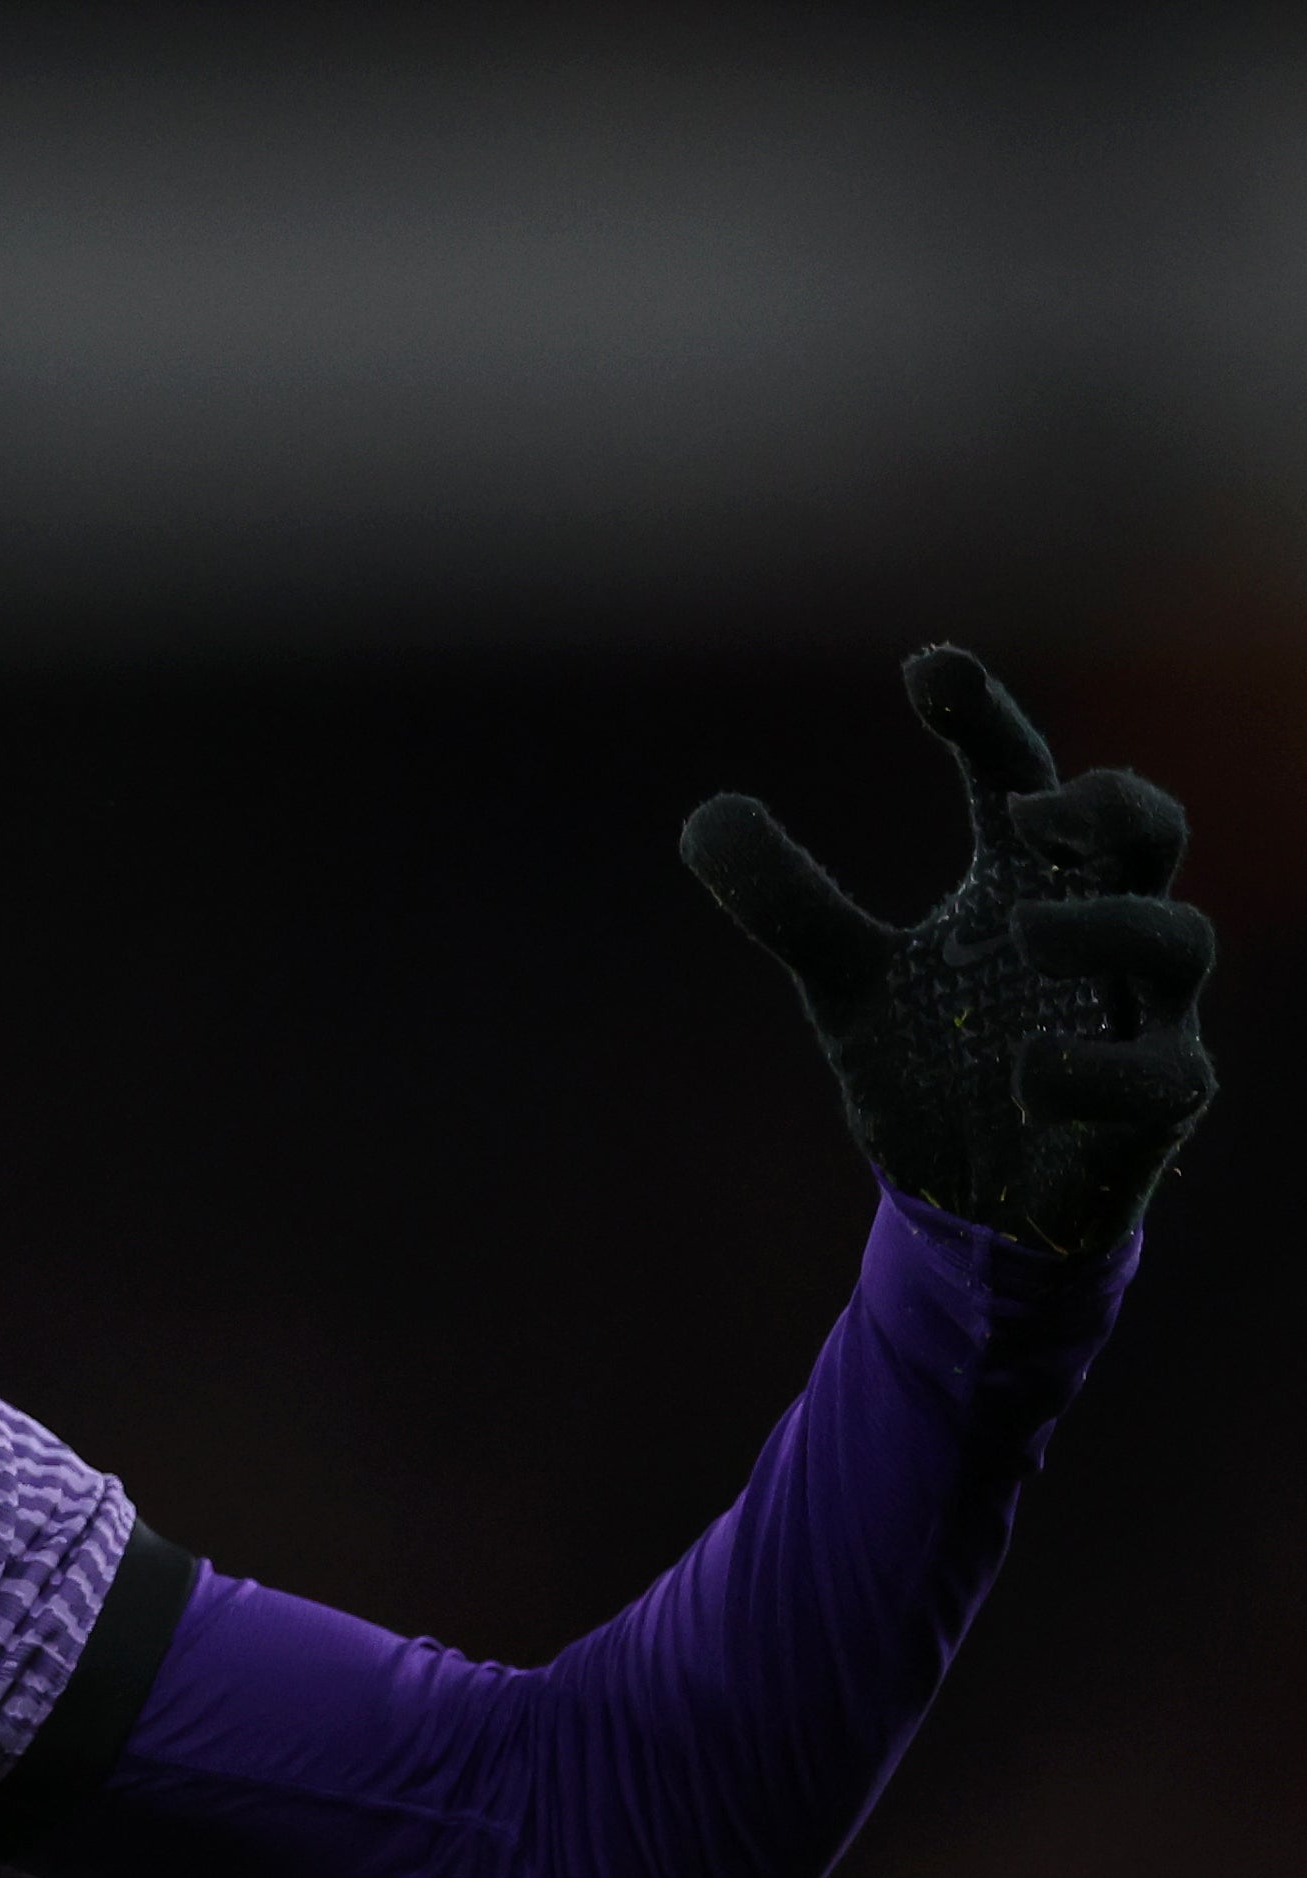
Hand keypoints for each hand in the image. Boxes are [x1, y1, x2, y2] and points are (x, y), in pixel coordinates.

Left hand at [681, 646, 1213, 1255]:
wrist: (973, 1204)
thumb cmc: (936, 1063)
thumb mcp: (845, 981)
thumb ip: (791, 903)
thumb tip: (704, 813)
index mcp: (1023, 887)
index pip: (1019, 778)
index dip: (984, 719)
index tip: (927, 667)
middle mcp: (1093, 935)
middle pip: (1147, 831)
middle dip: (1109, 804)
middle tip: (1031, 812)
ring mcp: (1138, 1015)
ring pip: (1179, 939)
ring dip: (1105, 927)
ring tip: (1022, 933)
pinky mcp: (1156, 1102)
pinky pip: (1162, 1073)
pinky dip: (1093, 1065)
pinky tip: (1025, 1073)